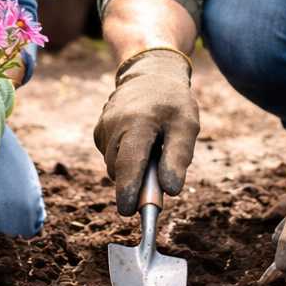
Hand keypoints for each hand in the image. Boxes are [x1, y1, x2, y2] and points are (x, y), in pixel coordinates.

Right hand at [93, 49, 199, 215]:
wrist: (149, 74)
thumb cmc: (172, 102)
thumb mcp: (187, 125)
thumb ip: (178, 157)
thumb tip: (170, 190)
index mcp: (138, 121)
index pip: (129, 162)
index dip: (128, 189)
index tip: (129, 211)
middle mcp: (114, 124)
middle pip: (119, 169)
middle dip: (135, 183)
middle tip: (158, 178)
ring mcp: (103, 127)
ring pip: (114, 166)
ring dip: (131, 169)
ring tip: (151, 148)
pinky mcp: (98, 131)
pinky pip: (110, 157)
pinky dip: (124, 159)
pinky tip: (138, 142)